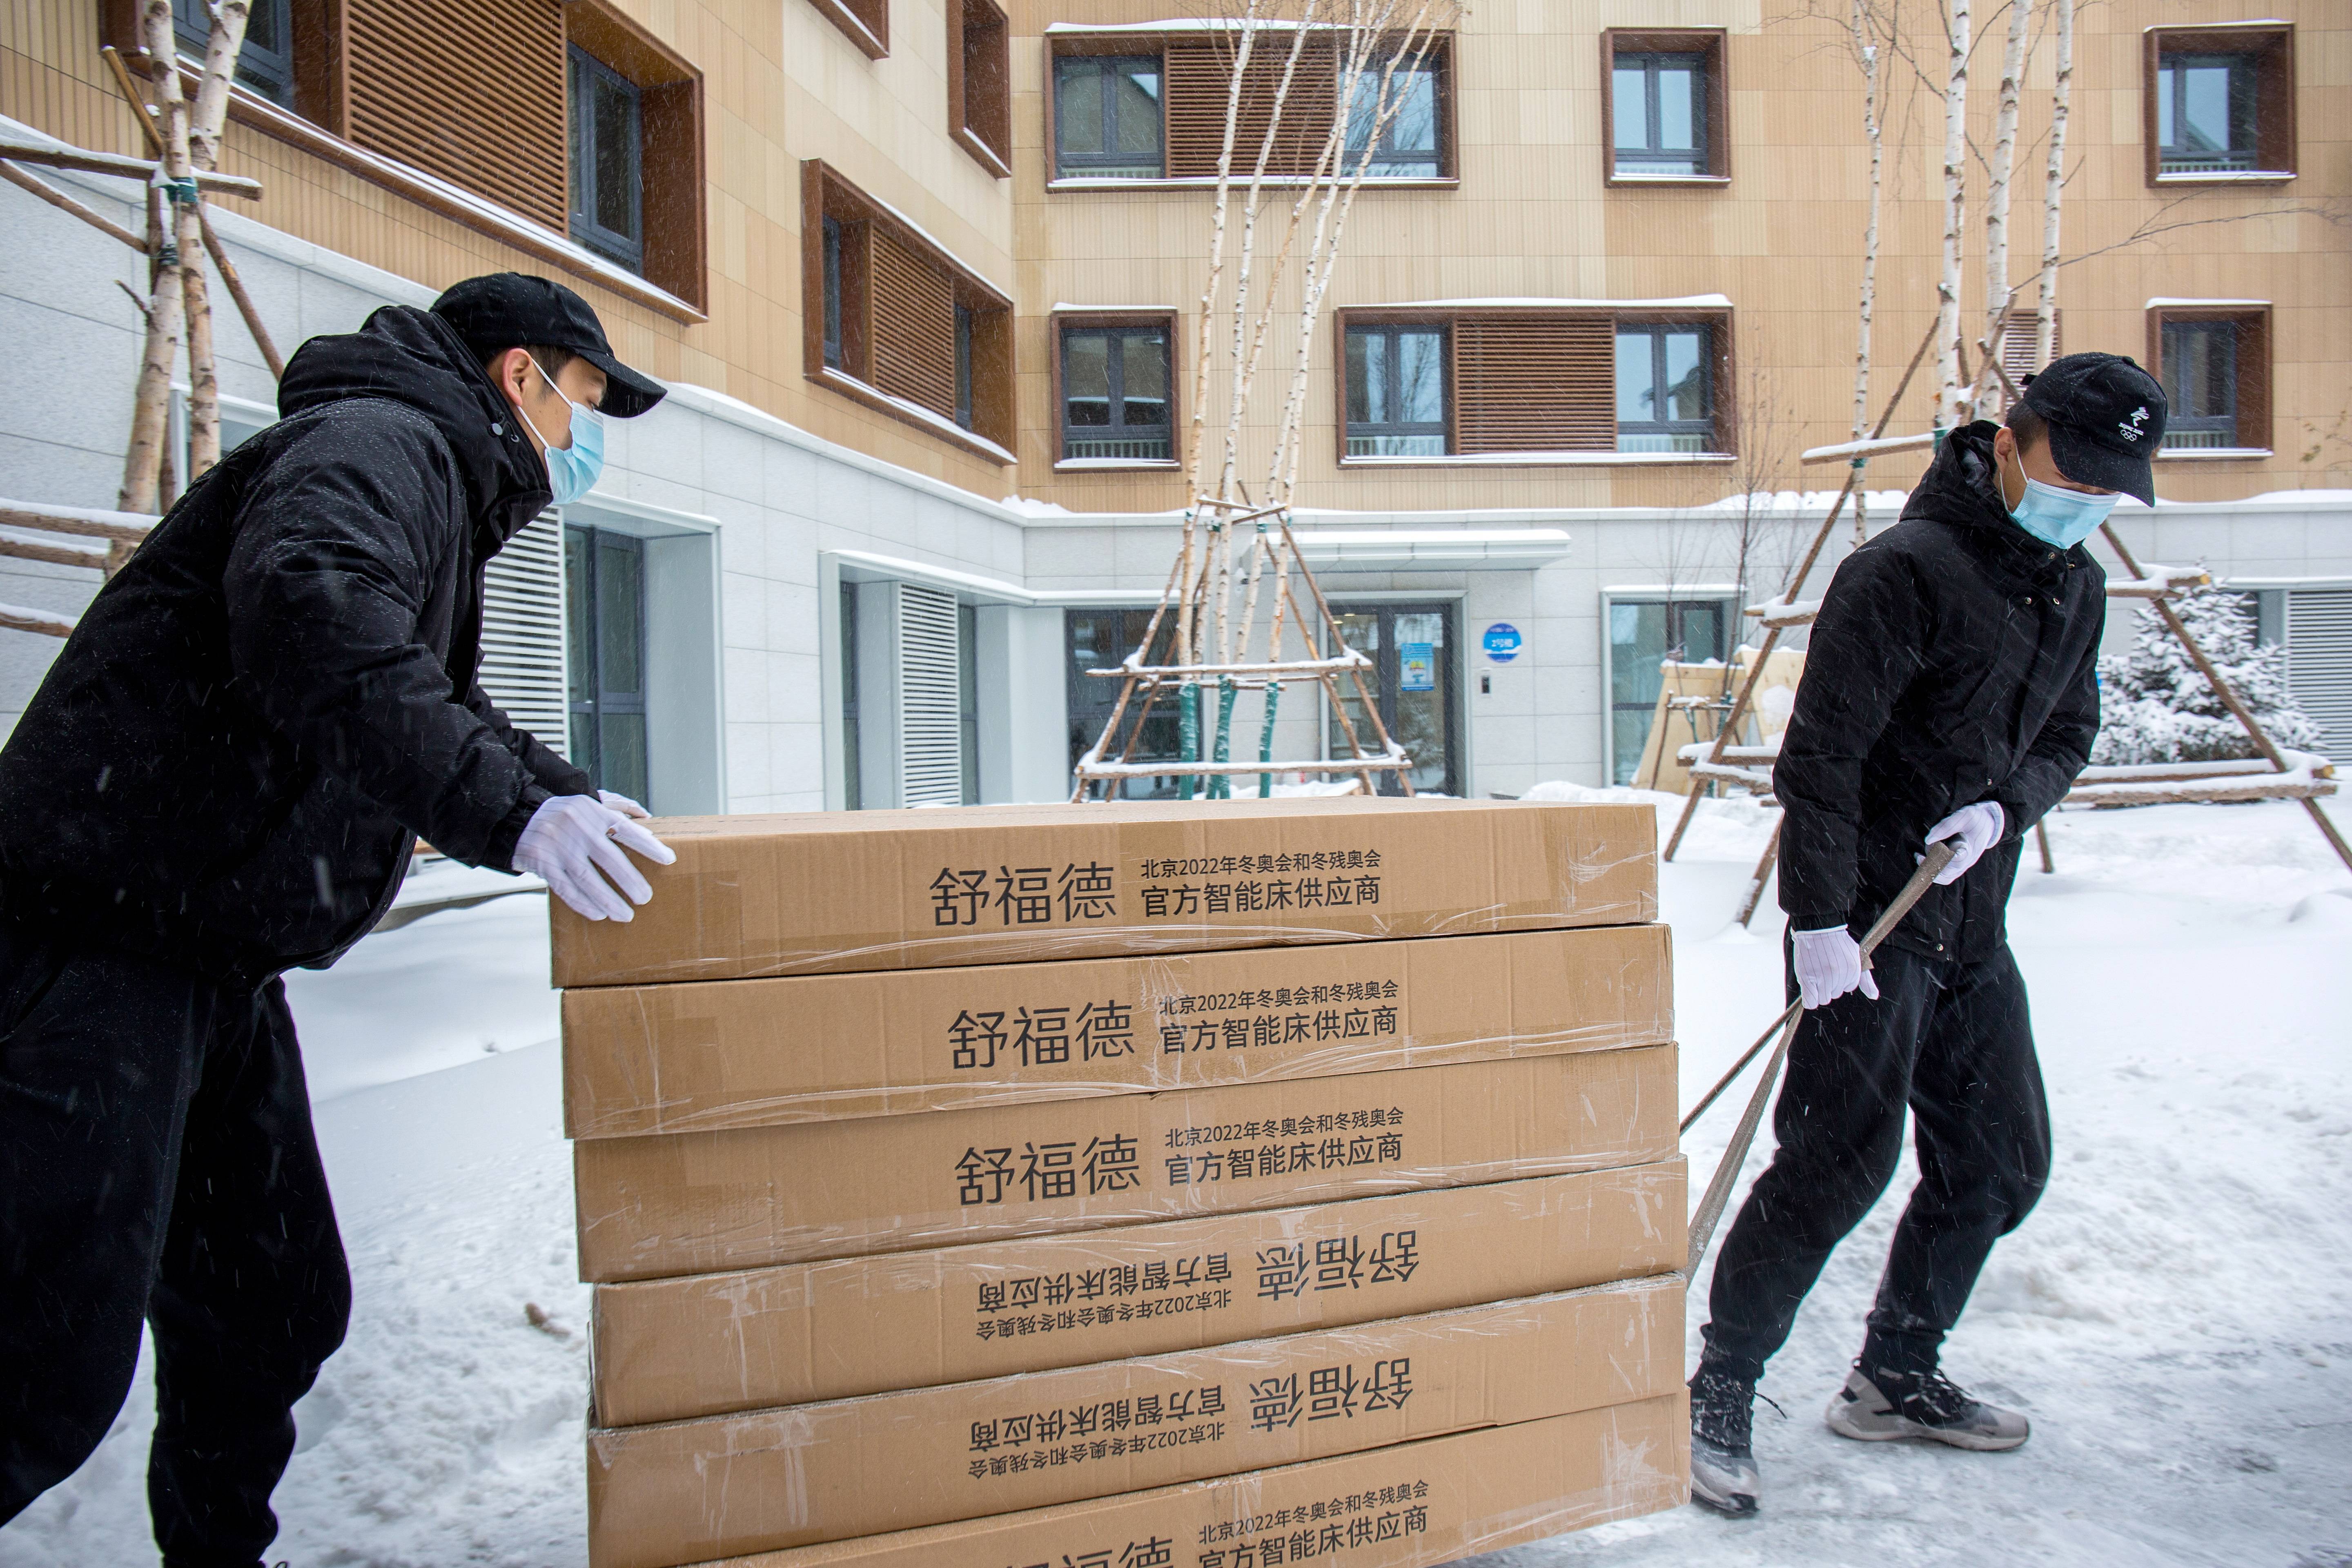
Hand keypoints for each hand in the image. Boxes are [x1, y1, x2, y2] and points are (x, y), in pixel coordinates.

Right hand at [514, 794, 675, 921]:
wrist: (520, 816)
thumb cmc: (566, 815)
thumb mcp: (589, 805)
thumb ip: (616, 813)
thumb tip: (648, 823)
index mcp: (592, 811)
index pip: (625, 829)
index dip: (648, 845)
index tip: (669, 859)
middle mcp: (576, 827)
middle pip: (608, 858)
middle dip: (630, 880)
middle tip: (646, 898)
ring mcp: (557, 846)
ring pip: (587, 877)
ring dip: (608, 899)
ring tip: (626, 915)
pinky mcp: (541, 862)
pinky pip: (565, 887)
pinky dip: (583, 903)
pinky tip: (599, 914)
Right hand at [1792, 925, 1879, 1010]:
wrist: (1818, 927)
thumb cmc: (1837, 942)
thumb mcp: (1856, 958)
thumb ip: (1865, 979)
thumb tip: (1874, 997)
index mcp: (1853, 971)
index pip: (1846, 988)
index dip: (1838, 980)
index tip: (1832, 966)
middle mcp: (1840, 976)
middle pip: (1834, 995)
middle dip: (1829, 985)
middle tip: (1822, 967)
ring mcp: (1823, 978)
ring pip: (1823, 998)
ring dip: (1818, 989)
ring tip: (1815, 972)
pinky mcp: (1807, 978)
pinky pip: (1810, 1002)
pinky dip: (1809, 999)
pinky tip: (1808, 987)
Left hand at [1923, 801, 2005, 884]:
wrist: (1988, 823)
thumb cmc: (1976, 819)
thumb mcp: (1965, 816)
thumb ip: (1946, 826)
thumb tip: (1928, 839)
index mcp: (1971, 850)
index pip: (1958, 861)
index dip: (1944, 859)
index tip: (1932, 853)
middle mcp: (1967, 861)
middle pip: (1947, 874)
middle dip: (1931, 865)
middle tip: (1919, 856)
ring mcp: (1962, 865)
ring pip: (1944, 877)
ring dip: (1929, 867)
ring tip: (1921, 854)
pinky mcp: (1956, 865)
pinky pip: (1943, 874)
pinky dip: (1931, 868)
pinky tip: (1921, 857)